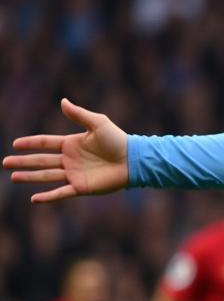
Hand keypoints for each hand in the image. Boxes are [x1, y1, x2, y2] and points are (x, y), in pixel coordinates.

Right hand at [3, 98, 128, 203]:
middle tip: (5, 163)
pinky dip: (48, 196)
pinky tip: (34, 199)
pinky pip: (61, 192)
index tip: (15, 144)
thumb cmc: (118, 140)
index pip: (45, 143)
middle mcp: (70, 159)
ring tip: (13, 177)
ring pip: (46, 176)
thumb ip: (79, 114)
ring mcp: (74, 174)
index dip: (30, 144)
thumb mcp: (98, 123)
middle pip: (41, 160)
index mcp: (71, 144)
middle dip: (23, 162)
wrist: (134, 160)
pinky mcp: (82, 187)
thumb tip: (62, 101)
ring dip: (30, 177)